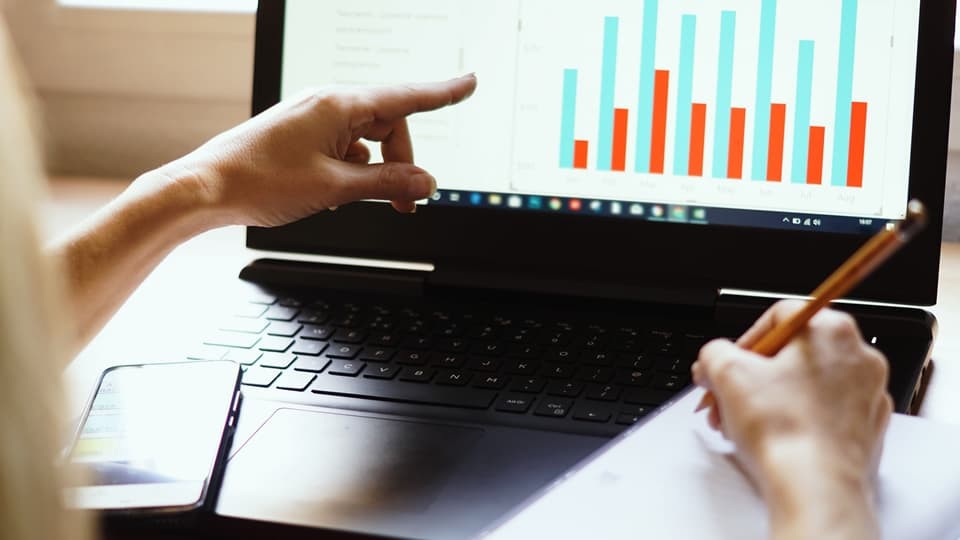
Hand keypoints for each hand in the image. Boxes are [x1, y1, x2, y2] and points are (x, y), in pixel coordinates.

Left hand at [155, 74, 477, 227]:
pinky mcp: (303, 134)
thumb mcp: (334, 188)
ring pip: (367, 139)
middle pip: (388, 126)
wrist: (207, 189)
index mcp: (337, 106)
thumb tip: (425, 182)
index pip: (404, 98)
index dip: (442, 94)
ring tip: (365, 201)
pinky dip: (353, 169)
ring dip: (377, 170)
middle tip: (406, 204)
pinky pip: (345, 146)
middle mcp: (327, 104)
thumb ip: (386, 184)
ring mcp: (313, 118)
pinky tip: (337, 192)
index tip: (469, 83)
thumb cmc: (260, 183)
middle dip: (402, 164)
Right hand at [691, 301, 891, 538]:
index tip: (727, 362)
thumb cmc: (785, 432)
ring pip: (807, 384)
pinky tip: (772, 436)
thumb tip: (714, 357)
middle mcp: (858, 357)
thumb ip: (714, 352)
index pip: (778, 316)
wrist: (815, 488)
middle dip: (753, 375)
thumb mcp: (726, 373)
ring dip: (769, 398)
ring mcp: (868, 394)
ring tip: (742, 421)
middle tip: (729, 394)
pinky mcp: (867, 428)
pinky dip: (796, 419)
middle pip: (792, 353)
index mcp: (831, 330)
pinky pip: (824, 412)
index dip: (743, 341)